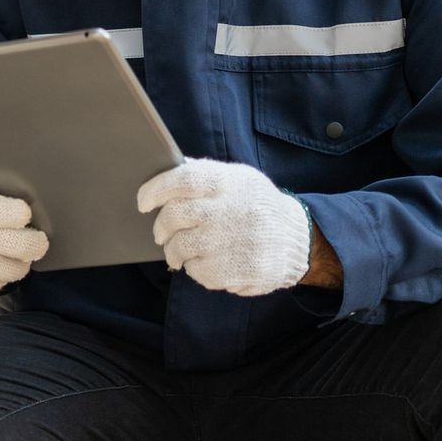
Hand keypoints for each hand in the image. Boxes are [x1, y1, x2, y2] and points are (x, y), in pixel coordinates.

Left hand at [136, 158, 308, 296]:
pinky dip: (195, 269)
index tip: (142, 202)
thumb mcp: (238, 179)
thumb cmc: (256, 205)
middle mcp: (232, 209)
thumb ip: (204, 173)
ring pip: (182, 247)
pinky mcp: (242, 269)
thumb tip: (165, 169)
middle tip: (160, 234)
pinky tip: (205, 262)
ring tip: (179, 251)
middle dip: (161, 227)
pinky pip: (199, 271)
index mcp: (230, 182)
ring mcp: (237, 241)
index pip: (183, 179)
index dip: (156, 189)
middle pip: (176, 216)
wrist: (298, 238)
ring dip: (174, 252)